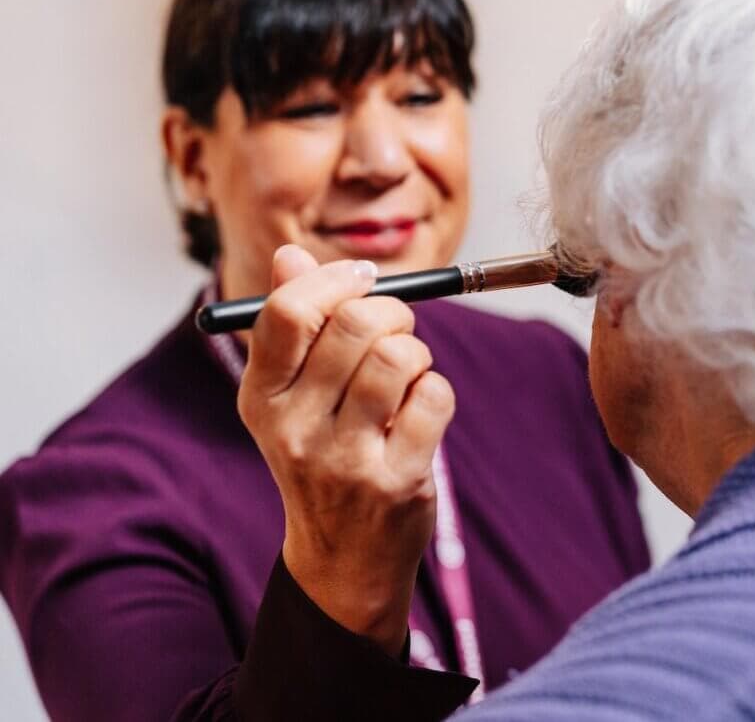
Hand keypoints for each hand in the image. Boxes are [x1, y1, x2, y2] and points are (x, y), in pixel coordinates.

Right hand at [237, 244, 454, 654]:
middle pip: (357, 323)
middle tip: (395, 332)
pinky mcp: (394, 481)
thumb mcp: (291, 394)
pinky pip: (435, 395)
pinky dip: (436, 391)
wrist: (342, 558)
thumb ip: (292, 322)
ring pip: (401, 356)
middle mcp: (292, 427)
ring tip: (407, 376)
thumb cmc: (323, 452)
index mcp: (260, 395)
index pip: (288, 311)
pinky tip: (418, 413)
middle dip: (393, 313)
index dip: (336, 280)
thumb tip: (291, 254)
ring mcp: (343, 459)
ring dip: (417, 353)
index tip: (363, 280)